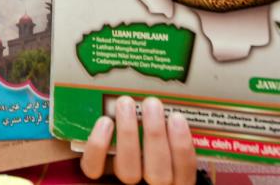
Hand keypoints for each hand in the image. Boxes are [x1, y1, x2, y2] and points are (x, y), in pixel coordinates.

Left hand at [80, 96, 195, 184]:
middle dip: (155, 136)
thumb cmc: (141, 140)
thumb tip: (174, 105)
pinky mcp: (95, 178)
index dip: (182, 147)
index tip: (177, 117)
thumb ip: (168, 129)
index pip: (185, 172)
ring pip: (128, 171)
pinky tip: (105, 122)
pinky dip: (99, 146)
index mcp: (171, 177)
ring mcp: (121, 183)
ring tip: (126, 102)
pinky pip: (95, 168)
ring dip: (128, 134)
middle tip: (152, 103)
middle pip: (158, 173)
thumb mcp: (161, 138)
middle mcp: (149, 184)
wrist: (97, 170)